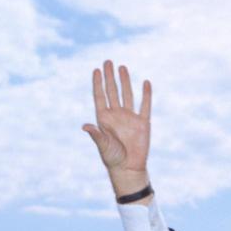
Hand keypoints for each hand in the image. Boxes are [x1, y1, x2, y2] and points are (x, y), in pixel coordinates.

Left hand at [82, 59, 151, 195]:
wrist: (129, 169)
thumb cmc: (112, 159)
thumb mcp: (103, 145)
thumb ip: (96, 134)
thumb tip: (85, 126)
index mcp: (104, 119)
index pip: (100, 97)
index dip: (98, 83)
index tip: (96, 70)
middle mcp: (116, 115)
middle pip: (112, 91)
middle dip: (110, 77)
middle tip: (108, 61)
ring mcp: (129, 117)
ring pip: (127, 94)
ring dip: (125, 81)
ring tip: (122, 67)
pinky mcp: (143, 122)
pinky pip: (145, 105)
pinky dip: (146, 94)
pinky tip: (145, 82)